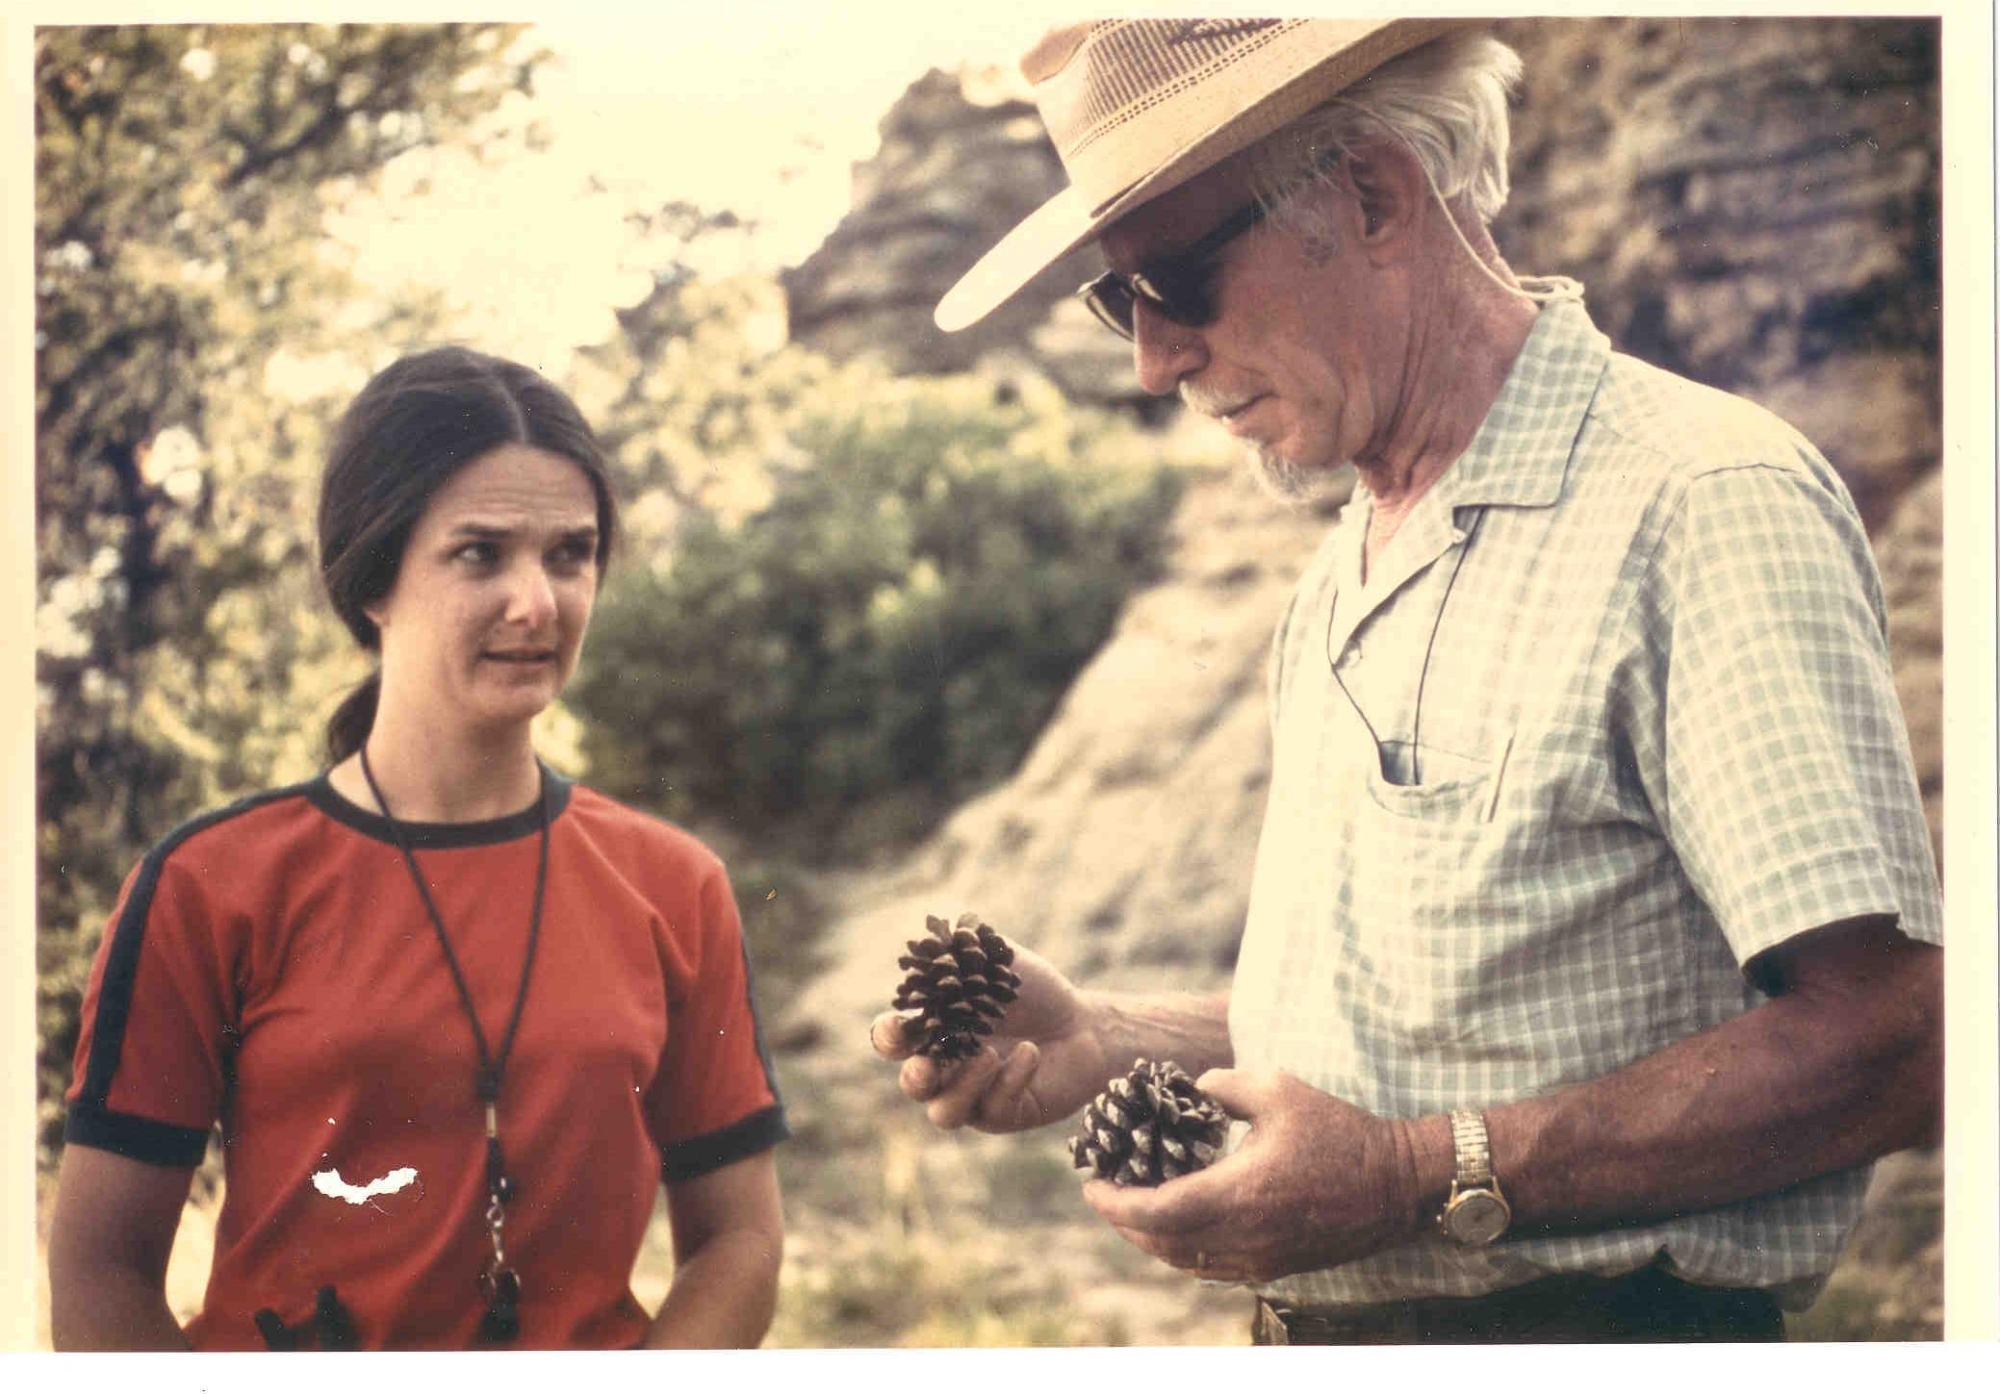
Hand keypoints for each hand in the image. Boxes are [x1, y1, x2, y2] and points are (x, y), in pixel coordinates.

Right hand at [868, 941, 1107, 1132]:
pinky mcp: (1005, 1114)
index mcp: (936, 1031)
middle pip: (913, 1084)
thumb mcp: (1002, 962)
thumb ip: (969, 946)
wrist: (1083, 1024)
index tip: (900, 1025)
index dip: (889, 1036)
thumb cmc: (1035, 993)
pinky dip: (1010, 1080)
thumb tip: (946, 926)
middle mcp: (947, 1068)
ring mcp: (974, 1096)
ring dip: (962, 1085)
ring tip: (989, 1056)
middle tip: (928, 1064)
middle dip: (914, 1077)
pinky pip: (995, 1109)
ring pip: (945, 1112)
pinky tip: (1030, 1053)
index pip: (895, 1041)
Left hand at [1080, 1069, 1425, 1283]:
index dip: (1115, 1203)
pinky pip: (1209, 1267)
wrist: (1395, 1184)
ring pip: (1182, 1260)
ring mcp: (1258, 1259)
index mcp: (1240, 1194)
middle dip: (1123, 1220)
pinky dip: (1179, 1248)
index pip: (1157, 1212)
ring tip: (1129, 1206)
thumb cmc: (1338, 1130)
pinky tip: (1173, 1223)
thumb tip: (1187, 1090)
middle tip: (1103, 1191)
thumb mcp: (1277, 1088)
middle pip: (1160, 1243)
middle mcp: (1244, 1237)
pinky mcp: (1272, 1267)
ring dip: (1148, 1238)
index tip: (1091, 1184)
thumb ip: (1220, 1084)